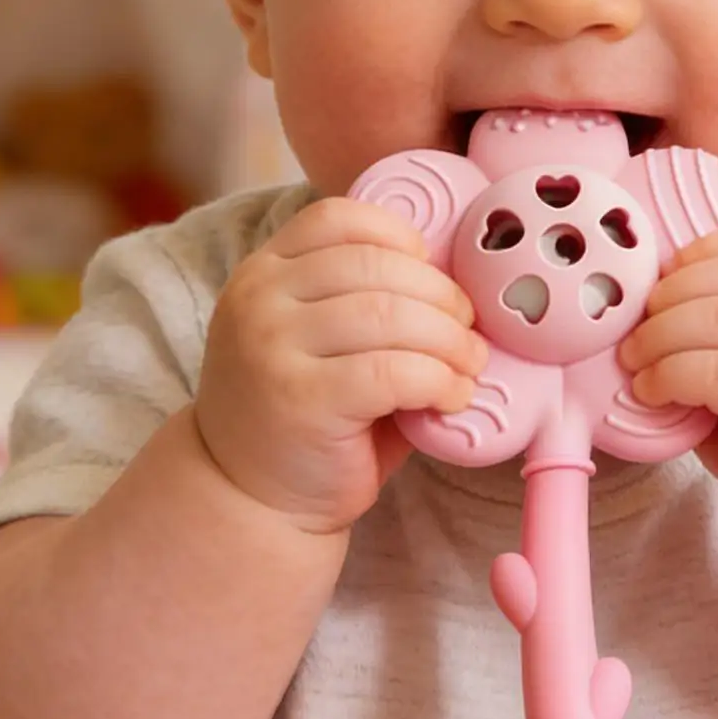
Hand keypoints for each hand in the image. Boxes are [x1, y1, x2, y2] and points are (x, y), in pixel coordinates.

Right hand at [195, 197, 487, 531]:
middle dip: (441, 295)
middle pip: (375, 265)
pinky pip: (392, 370)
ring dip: (448, 340)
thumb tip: (457, 283)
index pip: (338, 219)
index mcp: (262, 272)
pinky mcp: (302, 400)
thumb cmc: (304, 416)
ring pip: (388, 314)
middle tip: (469, 330)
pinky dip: (438, 380)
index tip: (432, 273)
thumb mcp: (318, 341)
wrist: (248, 500)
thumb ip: (365, 301)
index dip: (399, 236)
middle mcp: (258, 300)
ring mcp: (272, 348)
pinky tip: (451, 397)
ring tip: (469, 365)